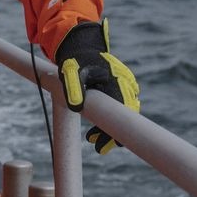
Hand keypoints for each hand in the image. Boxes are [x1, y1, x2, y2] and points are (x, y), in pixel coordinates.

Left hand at [55, 20, 139, 153]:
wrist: (82, 48)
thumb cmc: (75, 61)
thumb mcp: (70, 72)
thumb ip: (72, 88)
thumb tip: (77, 107)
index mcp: (115, 80)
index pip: (122, 110)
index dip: (116, 129)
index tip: (106, 145)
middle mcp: (125, 84)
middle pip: (126, 116)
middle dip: (112, 135)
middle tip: (97, 147)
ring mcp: (126, 86)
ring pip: (124, 114)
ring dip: (110, 129)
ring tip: (91, 138)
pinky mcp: (122, 90)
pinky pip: (121, 109)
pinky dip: (111, 121)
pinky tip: (96, 130)